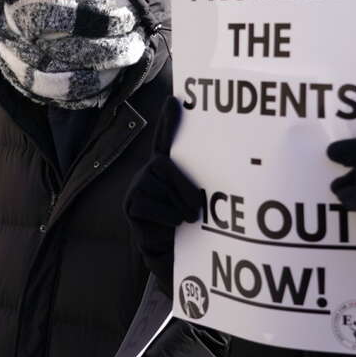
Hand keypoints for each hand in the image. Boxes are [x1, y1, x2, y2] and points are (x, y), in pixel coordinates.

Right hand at [124, 97, 200, 292]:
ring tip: (181, 223)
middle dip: (185, 189)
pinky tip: (167, 228)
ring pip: (161, 188)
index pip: (164, 139)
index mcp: (166, 168)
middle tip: (196, 212)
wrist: (172, 256)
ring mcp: (136, 187)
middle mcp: (148, 172)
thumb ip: (199, 184)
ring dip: (178, 209)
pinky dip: (166, 219)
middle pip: (167, 166)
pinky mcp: (131, 205)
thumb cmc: (189, 225)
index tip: (175, 100)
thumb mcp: (197, 201)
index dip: (168, 120)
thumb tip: (224, 175)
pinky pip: (153, 206)